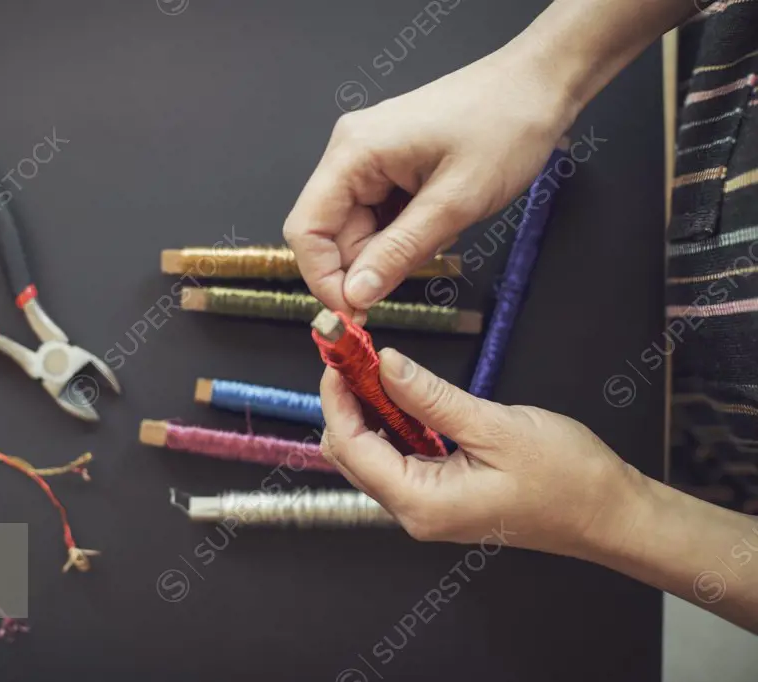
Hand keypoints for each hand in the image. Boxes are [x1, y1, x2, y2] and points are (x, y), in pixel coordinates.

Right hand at [283, 45, 575, 312]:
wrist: (537, 86)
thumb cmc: (505, 128)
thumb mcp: (455, 203)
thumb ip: (399, 252)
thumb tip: (355, 295)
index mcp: (353, 153)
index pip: (307, 230)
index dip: (323, 278)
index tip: (355, 312)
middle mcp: (349, 153)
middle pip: (330, 233)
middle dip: (368, 264)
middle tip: (416, 272)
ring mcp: (367, 158)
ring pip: (358, 229)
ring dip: (392, 249)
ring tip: (441, 231)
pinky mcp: (387, 166)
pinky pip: (379, 216)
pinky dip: (404, 233)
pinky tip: (438, 221)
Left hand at [319, 348, 643, 556]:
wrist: (609, 512)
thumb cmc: (567, 477)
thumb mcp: (495, 426)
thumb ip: (431, 397)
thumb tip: (385, 365)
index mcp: (422, 503)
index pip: (351, 448)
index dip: (337, 398)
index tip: (338, 356)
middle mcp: (414, 513)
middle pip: (351, 455)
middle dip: (347, 402)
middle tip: (357, 355)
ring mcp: (426, 508)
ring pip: (371, 456)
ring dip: (368, 411)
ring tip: (377, 368)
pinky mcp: (440, 497)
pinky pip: (398, 459)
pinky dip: (392, 425)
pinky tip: (403, 395)